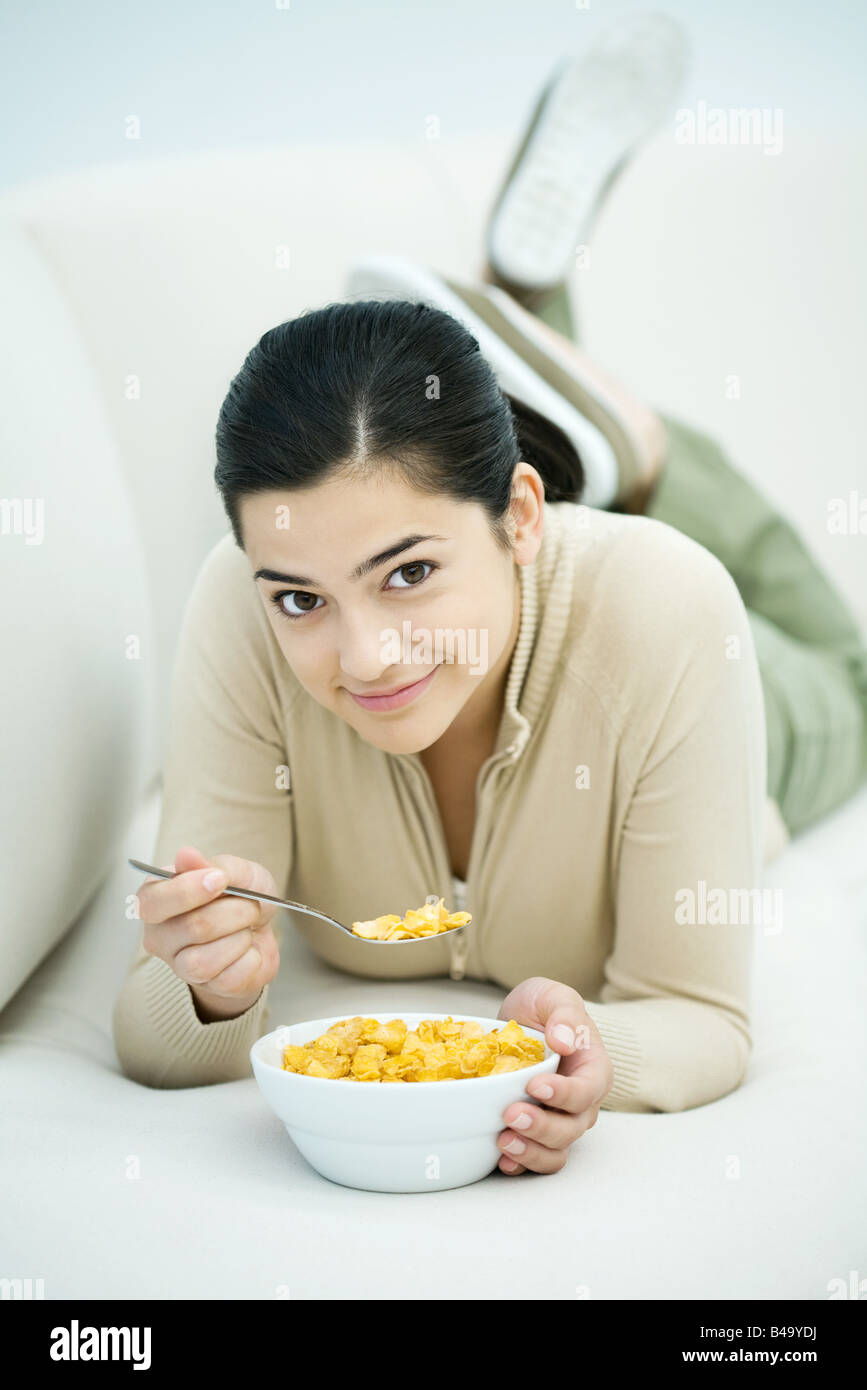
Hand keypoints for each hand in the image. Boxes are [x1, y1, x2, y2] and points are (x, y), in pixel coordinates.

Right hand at [136, 845, 280, 1021]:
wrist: (260, 928)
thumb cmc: (239, 895)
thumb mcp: (235, 871)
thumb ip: (213, 865)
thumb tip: (185, 855)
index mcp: (155, 899)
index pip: (153, 901)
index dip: (189, 890)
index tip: (220, 880)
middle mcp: (158, 935)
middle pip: (192, 928)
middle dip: (234, 911)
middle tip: (248, 904)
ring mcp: (179, 965)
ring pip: (204, 960)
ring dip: (240, 937)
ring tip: (246, 927)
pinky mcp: (208, 986)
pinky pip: (229, 978)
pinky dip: (251, 958)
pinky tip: (248, 948)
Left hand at [494, 976, 613, 1175]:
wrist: (525, 1024)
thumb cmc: (545, 1010)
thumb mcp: (554, 996)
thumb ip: (564, 1013)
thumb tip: (563, 1040)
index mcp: (593, 1070)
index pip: (587, 1090)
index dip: (564, 1093)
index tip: (535, 1085)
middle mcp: (581, 1103)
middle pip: (571, 1128)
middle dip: (542, 1126)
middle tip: (510, 1114)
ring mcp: (560, 1121)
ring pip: (556, 1150)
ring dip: (531, 1151)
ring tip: (503, 1141)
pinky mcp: (536, 1133)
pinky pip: (536, 1159)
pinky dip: (521, 1163)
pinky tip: (501, 1158)